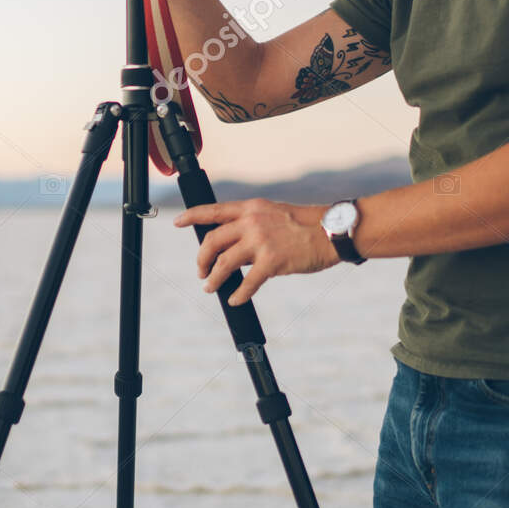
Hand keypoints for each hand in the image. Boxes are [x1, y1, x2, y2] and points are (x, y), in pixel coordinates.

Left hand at [173, 198, 338, 304]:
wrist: (331, 232)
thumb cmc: (305, 225)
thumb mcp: (272, 214)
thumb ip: (250, 224)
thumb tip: (230, 243)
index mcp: (251, 208)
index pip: (213, 211)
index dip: (191, 216)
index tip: (177, 222)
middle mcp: (251, 222)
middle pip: (212, 241)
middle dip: (201, 259)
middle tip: (201, 272)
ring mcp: (261, 241)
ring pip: (223, 264)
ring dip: (213, 279)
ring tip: (211, 287)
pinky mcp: (272, 262)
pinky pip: (247, 283)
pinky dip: (238, 294)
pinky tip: (235, 299)